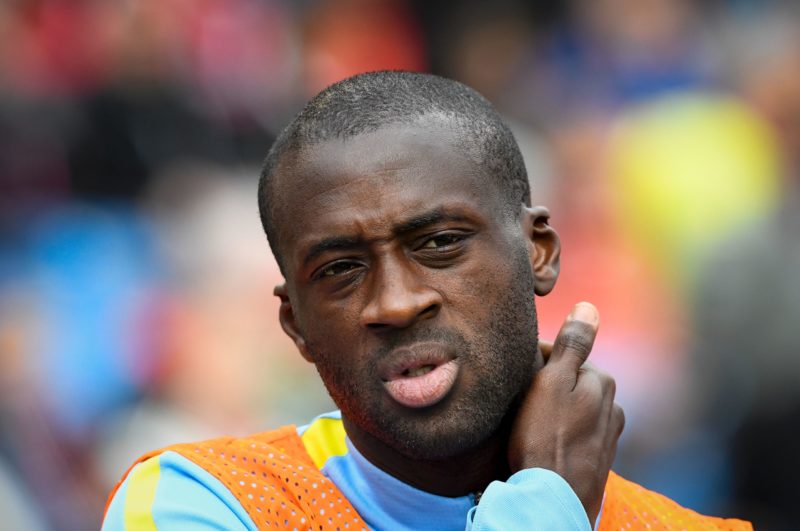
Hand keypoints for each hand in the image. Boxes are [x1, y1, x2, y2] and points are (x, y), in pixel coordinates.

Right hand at [507, 302, 624, 523]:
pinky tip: (543, 442)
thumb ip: (572, 345)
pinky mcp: (598, 461)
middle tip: (520, 397)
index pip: (565, 356)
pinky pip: (575, 434)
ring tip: (529, 421)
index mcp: (602, 383)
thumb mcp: (551, 383)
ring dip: (555, 409)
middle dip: (549, 384)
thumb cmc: (545, 438)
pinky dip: (560, 432)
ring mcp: (608, 437)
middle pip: (572, 383)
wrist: (552, 499)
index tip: (516, 373)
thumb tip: (589, 307)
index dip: (536, 360)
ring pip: (575, 409)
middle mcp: (613, 408)